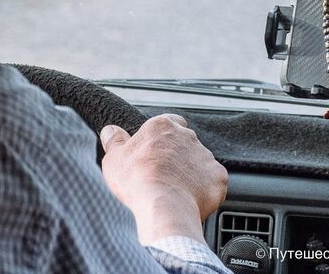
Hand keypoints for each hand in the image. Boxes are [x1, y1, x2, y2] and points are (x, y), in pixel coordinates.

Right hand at [100, 114, 227, 244]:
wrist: (162, 205)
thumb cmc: (136, 180)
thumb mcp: (114, 158)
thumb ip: (114, 140)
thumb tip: (110, 130)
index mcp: (162, 126)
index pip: (169, 122)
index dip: (163, 137)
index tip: (157, 151)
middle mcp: (187, 136)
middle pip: (185, 142)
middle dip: (177, 156)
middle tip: (163, 175)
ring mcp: (205, 156)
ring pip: (199, 162)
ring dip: (191, 173)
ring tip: (175, 192)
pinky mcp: (217, 176)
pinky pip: (213, 181)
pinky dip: (204, 189)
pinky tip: (190, 200)